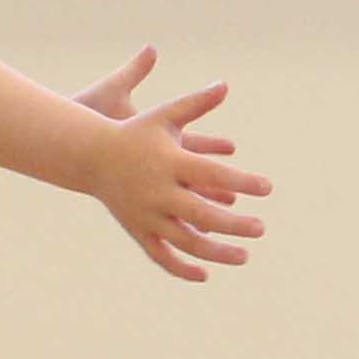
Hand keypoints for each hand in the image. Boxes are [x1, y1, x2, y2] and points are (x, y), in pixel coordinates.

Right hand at [77, 60, 270, 280]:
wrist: (89, 156)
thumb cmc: (135, 133)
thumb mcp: (163, 115)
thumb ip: (195, 103)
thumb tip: (224, 84)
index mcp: (168, 161)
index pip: (211, 172)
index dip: (242, 180)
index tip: (268, 187)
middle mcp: (157, 191)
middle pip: (201, 213)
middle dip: (233, 225)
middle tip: (262, 228)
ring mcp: (146, 214)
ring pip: (184, 241)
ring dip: (215, 252)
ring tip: (245, 255)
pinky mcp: (137, 230)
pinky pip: (160, 255)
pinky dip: (181, 268)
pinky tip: (205, 274)